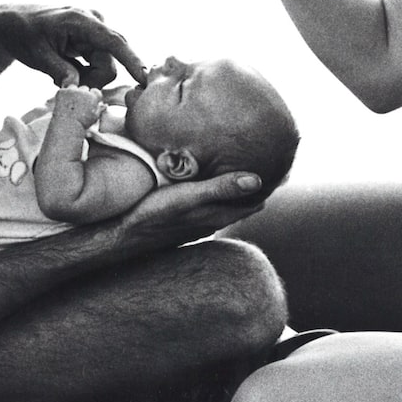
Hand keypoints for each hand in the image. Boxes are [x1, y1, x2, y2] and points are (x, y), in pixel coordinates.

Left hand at [0, 5, 146, 87]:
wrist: (13, 22)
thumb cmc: (22, 34)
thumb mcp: (37, 56)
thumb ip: (60, 72)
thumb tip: (81, 91)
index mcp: (81, 20)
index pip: (114, 41)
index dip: (131, 60)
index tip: (145, 78)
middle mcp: (95, 22)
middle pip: (108, 63)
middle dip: (91, 79)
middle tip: (62, 82)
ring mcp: (96, 31)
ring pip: (104, 67)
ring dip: (85, 77)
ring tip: (59, 72)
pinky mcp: (94, 39)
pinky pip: (98, 64)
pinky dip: (84, 72)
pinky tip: (65, 68)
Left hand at [52, 85, 104, 128]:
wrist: (66, 127)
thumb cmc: (82, 124)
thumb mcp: (93, 118)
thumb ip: (99, 110)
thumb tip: (105, 105)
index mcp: (92, 97)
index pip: (95, 91)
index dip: (92, 96)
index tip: (88, 103)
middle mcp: (83, 92)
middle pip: (84, 88)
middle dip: (82, 94)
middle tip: (78, 105)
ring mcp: (71, 91)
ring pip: (73, 87)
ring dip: (73, 93)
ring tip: (70, 105)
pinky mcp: (62, 92)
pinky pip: (63, 91)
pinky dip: (63, 96)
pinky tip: (63, 105)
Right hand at [117, 172, 266, 249]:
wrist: (122, 236)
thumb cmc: (154, 213)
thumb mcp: (188, 197)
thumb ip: (221, 188)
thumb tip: (259, 180)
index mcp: (216, 215)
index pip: (252, 202)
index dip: (265, 186)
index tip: (279, 167)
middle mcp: (209, 222)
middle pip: (240, 204)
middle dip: (253, 188)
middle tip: (268, 164)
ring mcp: (194, 224)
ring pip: (222, 207)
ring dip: (233, 192)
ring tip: (242, 173)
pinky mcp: (179, 222)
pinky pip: (205, 207)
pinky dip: (214, 196)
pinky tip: (207, 187)